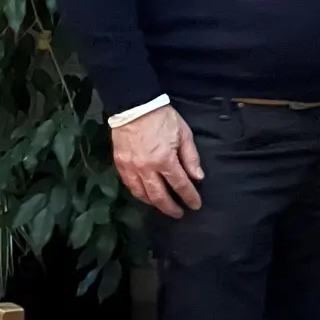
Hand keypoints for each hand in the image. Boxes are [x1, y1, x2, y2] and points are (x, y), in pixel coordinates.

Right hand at [111, 104, 202, 218]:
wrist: (135, 106)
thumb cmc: (162, 118)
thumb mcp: (183, 133)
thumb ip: (191, 157)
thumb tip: (198, 177)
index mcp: (164, 160)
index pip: (180, 185)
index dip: (189, 197)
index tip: (195, 205)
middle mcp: (147, 168)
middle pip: (159, 196)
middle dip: (171, 208)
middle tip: (179, 214)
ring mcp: (131, 168)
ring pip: (142, 194)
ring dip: (154, 204)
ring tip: (163, 206)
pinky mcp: (120, 164)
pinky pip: (129, 185)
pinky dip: (138, 194)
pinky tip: (145, 195)